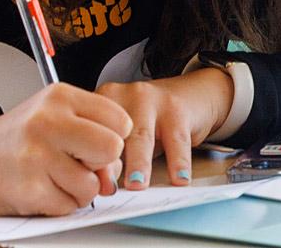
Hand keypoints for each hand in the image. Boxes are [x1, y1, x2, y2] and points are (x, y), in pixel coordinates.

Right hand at [0, 83, 131, 215]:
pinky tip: (41, 189)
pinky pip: (68, 205)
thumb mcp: (54, 117)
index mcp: (60, 97)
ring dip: (79, 189)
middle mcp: (48, 122)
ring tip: (54, 177)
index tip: (94, 143)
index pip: (120, 120)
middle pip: (112, 148)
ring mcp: (36, 156)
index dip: (114, 137)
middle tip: (80, 163)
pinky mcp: (27, 189)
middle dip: (102, 163)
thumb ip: (92, 132)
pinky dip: (60, 204)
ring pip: (92, 184)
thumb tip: (115, 171)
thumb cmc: (16, 139)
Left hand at [96, 68, 234, 190]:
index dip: (89, 161)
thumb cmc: (150, 119)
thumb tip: (104, 187)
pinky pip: (178, 139)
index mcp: (104, 100)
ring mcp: (153, 100)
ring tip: (138, 184)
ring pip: (143, 136)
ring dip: (139, 163)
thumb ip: (112, 155)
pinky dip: (178, 161)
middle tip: (107, 187)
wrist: (192, 93)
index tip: (89, 186)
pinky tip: (179, 178)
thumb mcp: (126, 131)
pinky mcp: (180, 109)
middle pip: (112, 133)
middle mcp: (125, 96)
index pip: (92, 132)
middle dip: (109, 162)